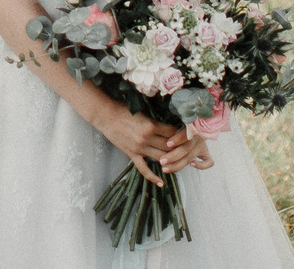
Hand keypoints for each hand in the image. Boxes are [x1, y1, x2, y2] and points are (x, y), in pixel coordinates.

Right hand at [94, 108, 213, 184]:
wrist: (105, 115)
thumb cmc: (123, 109)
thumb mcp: (142, 112)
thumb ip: (155, 120)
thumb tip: (169, 125)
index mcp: (151, 126)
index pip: (172, 133)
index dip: (181, 135)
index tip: (188, 136)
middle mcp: (147, 139)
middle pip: (169, 148)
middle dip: (180, 150)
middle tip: (188, 151)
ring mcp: (139, 148)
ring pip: (161, 159)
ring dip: (171, 162)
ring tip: (180, 164)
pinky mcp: (132, 154)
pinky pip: (144, 169)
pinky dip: (153, 177)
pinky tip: (161, 183)